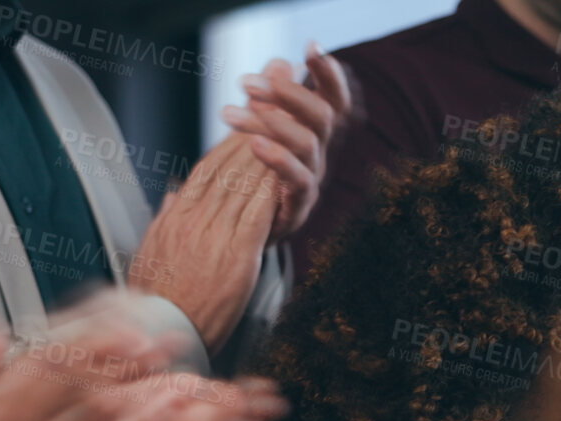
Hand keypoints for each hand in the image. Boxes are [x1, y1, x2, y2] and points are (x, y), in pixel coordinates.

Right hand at [128, 130, 282, 353]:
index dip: (226, 146)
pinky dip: (271, 190)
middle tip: (268, 117)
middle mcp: (194, 220)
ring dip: (265, 157)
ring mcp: (215, 236)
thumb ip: (165, 219)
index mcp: (176, 217)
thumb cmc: (156, 299)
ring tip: (281, 134)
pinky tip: (284, 173)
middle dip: (250, 140)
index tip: (242, 128)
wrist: (161, 331)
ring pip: (243, 185)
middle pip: (226, 169)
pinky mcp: (237, 255)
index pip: (204, 171)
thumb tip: (172, 194)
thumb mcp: (151, 252)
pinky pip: (257, 213)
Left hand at [219, 43, 351, 240]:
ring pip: (308, 142)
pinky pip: (299, 178)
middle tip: (245, 82)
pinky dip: (278, 157)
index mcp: (313, 135)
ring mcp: (311, 180)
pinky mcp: (298, 206)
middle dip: (287, 93)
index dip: (328, 74)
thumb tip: (280, 61)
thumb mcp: (259, 133)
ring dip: (270, 121)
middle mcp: (318, 156)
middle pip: (323, 116)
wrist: (237, 234)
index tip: (310, 47)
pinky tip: (253, 142)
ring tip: (227, 112)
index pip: (333, 99)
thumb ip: (270, 99)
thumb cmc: (250, 178)